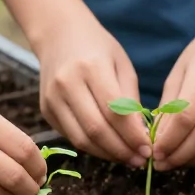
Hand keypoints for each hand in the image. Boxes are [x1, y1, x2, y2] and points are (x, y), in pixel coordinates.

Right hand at [36, 16, 149, 166]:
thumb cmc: (98, 48)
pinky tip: (109, 149)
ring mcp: (52, 98)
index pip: (115, 112)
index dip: (133, 136)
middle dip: (121, 150)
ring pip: (81, 139)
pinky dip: (92, 148)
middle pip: (96, 129)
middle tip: (140, 160)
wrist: (58, 34)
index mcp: (91, 67)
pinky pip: (71, 137)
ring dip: (107, 154)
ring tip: (127, 159)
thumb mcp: (122, 66)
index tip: (149, 149)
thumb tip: (140, 137)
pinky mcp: (45, 110)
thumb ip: (131, 100)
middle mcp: (67, 84)